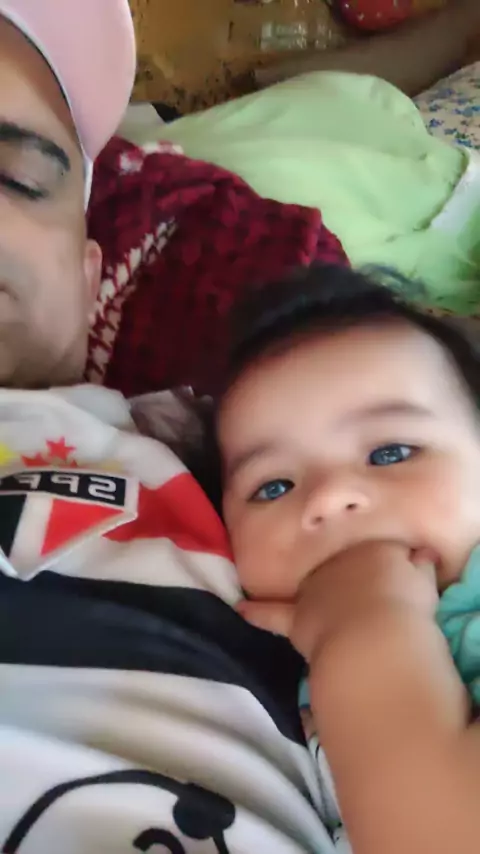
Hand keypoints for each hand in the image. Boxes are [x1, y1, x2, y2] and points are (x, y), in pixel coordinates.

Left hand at [239, 541, 437, 663]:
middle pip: (343, 568)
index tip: (398, 582)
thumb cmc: (405, 605)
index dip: (390, 570)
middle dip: (352, 580)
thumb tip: (421, 555)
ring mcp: (314, 588)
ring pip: (313, 587)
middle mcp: (338, 562)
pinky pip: (273, 614)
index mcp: (372, 549)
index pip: (379, 553)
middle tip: (370, 600)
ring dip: (318, 594)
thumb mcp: (423, 582)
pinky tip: (243, 609)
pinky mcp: (298, 618)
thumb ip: (419, 567)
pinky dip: (258, 613)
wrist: (373, 634)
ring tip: (328, 603)